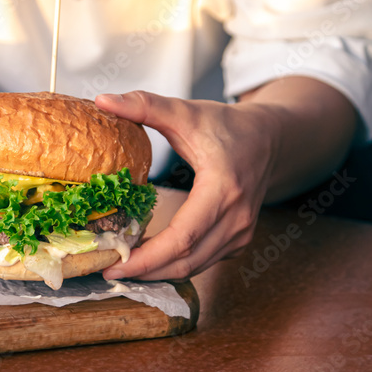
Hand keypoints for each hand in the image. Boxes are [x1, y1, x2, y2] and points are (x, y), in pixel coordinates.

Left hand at [94, 91, 281, 279]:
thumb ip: (144, 105)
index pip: (183, 237)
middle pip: (187, 260)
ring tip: (122, 268)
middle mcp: (237, 218)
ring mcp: (241, 233)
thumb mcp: (185, 111)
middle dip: (145, 272)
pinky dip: (175, 264)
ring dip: (158, 272)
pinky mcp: (238, 239)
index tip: (114, 265)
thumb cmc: (227, 126)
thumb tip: (103, 99)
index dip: (147, 258)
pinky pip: (203, 261)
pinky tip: (149, 259)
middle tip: (108, 271)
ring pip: (195, 266)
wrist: (269, 137)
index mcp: (223, 189)